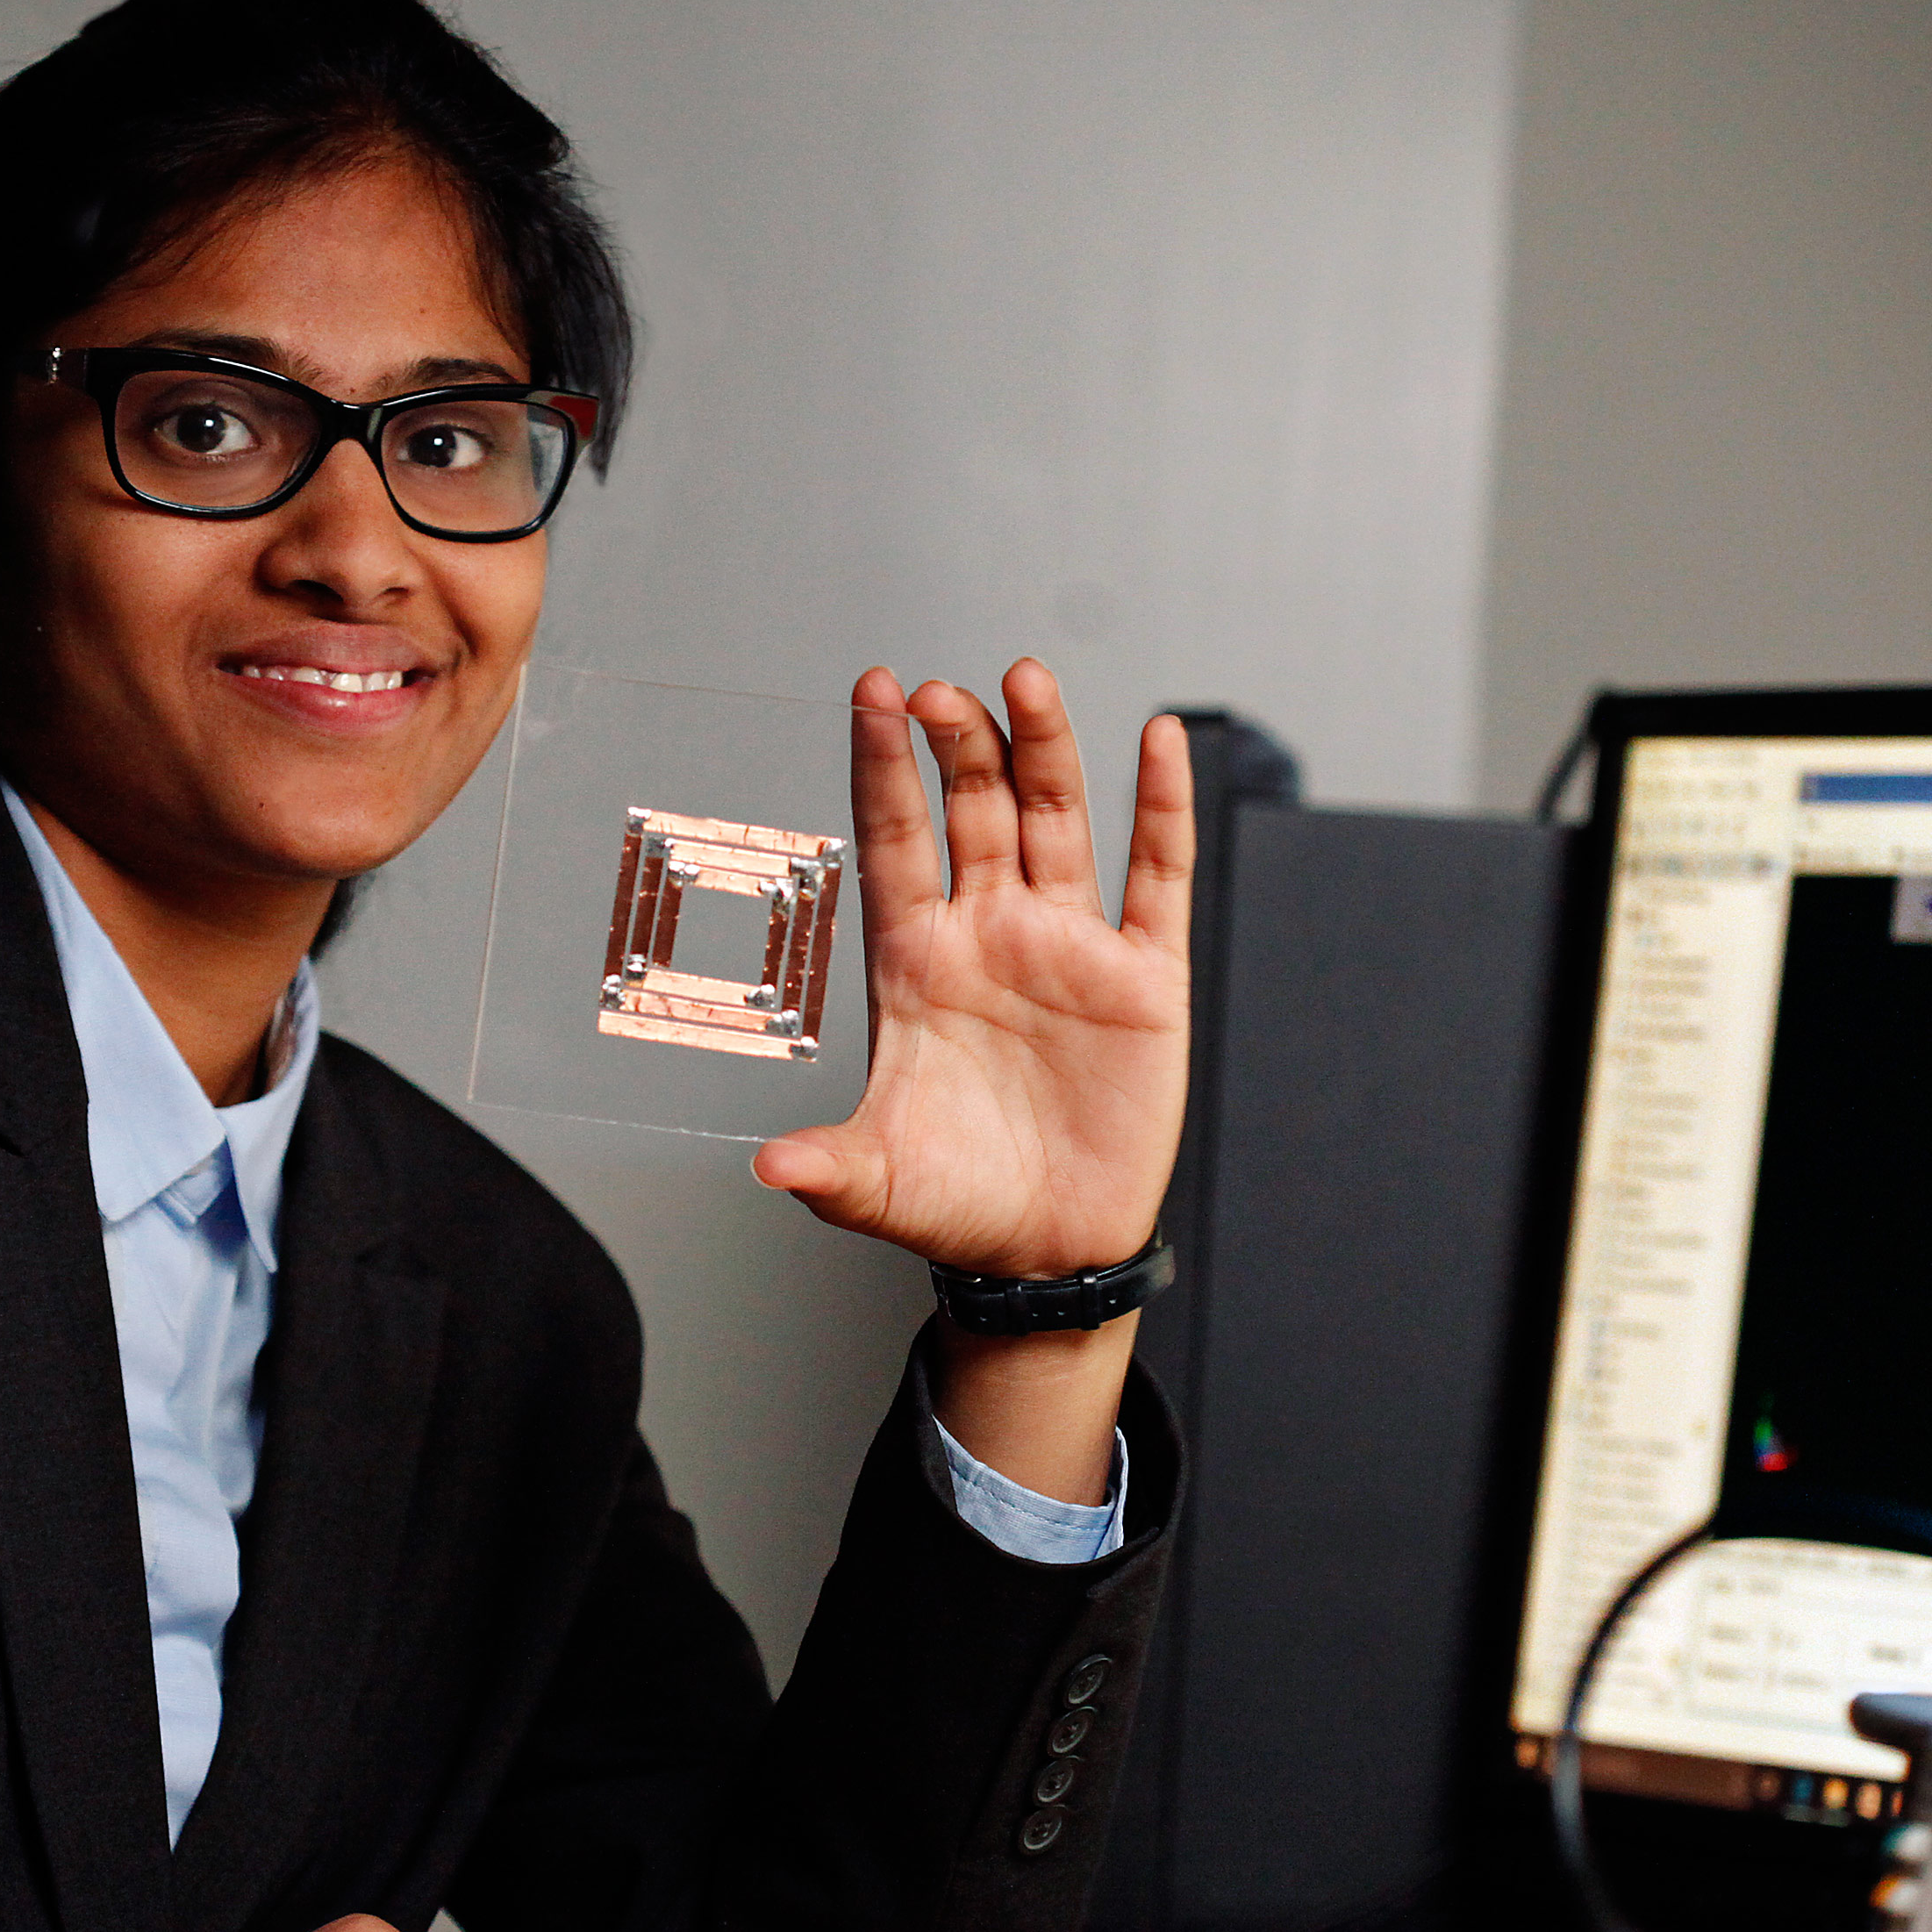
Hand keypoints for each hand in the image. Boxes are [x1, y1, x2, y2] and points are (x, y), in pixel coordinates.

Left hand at [753, 659, 1192, 1278]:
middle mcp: (990, 934)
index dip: (883, 766)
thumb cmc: (956, 1205)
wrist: (1048, 1252)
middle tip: (938, 689)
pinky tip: (1158, 741)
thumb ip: (829, 1166)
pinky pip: (1157, 877)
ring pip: (1056, 819)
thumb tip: (770, 1168)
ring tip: (1025, 679)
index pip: (894, 839)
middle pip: (973, 809)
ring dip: (1044, 747)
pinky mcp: (1143, 977)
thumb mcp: (879, 1183)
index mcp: (917, 961)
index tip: (871, 693)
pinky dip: (1161, 807)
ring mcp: (1068, 947)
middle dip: (958, 744)